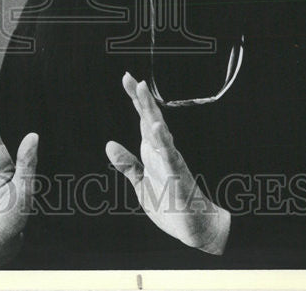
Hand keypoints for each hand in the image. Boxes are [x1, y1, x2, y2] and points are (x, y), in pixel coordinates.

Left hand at [106, 72, 230, 254]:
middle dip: (142, 100)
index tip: (127, 78)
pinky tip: (157, 130)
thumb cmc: (170, 204)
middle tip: (133, 79)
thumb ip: (127, 164)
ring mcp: (172, 163)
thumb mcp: (141, 184)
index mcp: (154, 152)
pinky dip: (164, 144)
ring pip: (161, 134)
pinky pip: (170, 158)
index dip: (137, 100)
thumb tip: (109, 144)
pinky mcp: (178, 179)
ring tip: (144, 94)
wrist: (196, 228)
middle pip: (152, 121)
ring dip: (152, 114)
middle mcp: (163, 152)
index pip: (144, 120)